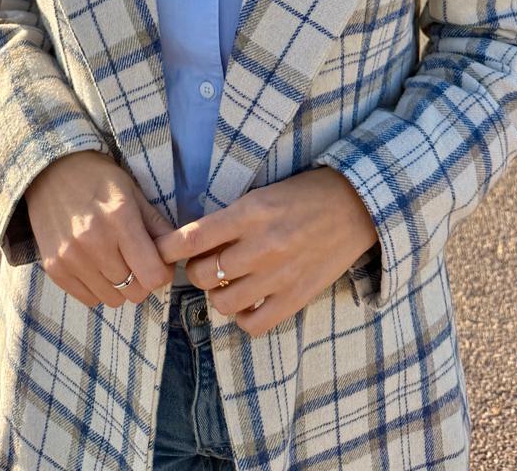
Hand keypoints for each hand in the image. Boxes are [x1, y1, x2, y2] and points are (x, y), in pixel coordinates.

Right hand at [25, 151, 177, 307]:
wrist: (50, 172)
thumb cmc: (98, 179)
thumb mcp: (133, 192)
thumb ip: (156, 225)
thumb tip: (176, 253)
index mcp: (120, 219)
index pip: (152, 274)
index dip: (161, 273)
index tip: (157, 262)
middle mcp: (94, 242)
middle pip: (134, 292)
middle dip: (141, 280)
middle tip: (135, 261)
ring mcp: (71, 258)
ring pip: (112, 300)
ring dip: (118, 286)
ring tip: (112, 260)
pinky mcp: (55, 269)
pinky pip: (88, 300)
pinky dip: (97, 288)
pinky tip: (94, 264)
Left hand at [153, 168, 378, 335]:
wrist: (356, 206)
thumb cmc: (306, 194)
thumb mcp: (264, 193)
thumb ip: (232, 218)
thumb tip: (195, 240)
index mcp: (251, 213)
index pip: (194, 237)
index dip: (169, 248)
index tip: (160, 251)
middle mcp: (261, 246)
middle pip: (202, 273)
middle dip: (196, 271)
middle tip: (205, 264)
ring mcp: (279, 275)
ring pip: (223, 302)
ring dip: (218, 294)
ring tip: (227, 284)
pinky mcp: (296, 298)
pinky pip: (254, 324)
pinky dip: (243, 317)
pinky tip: (248, 303)